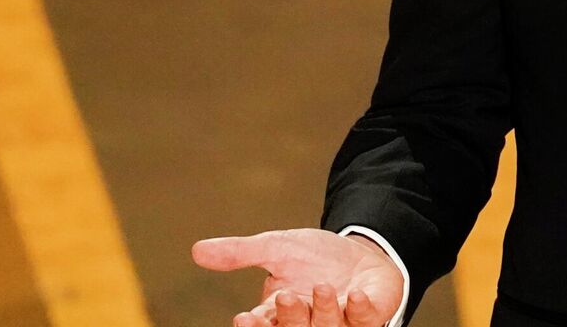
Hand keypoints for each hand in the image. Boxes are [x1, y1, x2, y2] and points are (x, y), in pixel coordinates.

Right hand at [192, 228, 402, 326]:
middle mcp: (308, 324)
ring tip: (322, 288)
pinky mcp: (369, 316)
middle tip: (285, 297)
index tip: (244, 317)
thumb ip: (240, 253)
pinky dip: (359, 310)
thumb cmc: (315, 256)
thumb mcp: (276, 247)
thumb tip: (197, 250)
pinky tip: (355, 296)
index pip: (263, 326)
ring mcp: (340, 323)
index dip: (255, 326)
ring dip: (323, 312)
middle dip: (290, 318)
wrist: (360, 251)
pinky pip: (365, 321)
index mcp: (281, 315)